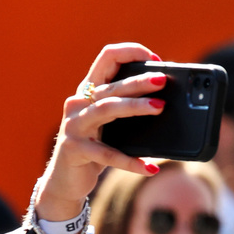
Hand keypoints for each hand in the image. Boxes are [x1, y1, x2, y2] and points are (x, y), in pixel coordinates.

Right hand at [37, 43, 166, 220]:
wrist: (65, 180)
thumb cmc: (95, 148)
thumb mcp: (111, 125)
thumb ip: (128, 110)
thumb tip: (167, 101)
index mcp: (89, 91)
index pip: (107, 58)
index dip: (130, 53)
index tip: (155, 59)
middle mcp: (79, 104)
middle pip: (111, 85)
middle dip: (138, 81)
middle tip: (162, 80)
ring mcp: (74, 126)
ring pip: (107, 109)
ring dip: (135, 107)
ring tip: (160, 106)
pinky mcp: (75, 150)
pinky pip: (108, 155)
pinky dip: (131, 162)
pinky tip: (151, 167)